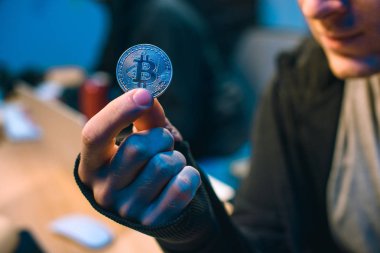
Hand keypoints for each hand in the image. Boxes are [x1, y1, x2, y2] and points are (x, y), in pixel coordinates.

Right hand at [78, 89, 200, 225]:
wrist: (158, 205)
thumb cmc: (145, 163)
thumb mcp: (141, 137)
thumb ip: (145, 116)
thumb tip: (147, 94)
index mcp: (92, 164)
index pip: (94, 134)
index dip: (119, 111)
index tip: (143, 94)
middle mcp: (103, 190)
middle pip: (138, 147)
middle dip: (161, 138)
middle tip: (163, 144)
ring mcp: (126, 209)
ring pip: (165, 165)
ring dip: (176, 158)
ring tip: (169, 165)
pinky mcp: (152, 221)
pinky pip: (182, 186)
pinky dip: (189, 175)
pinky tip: (180, 179)